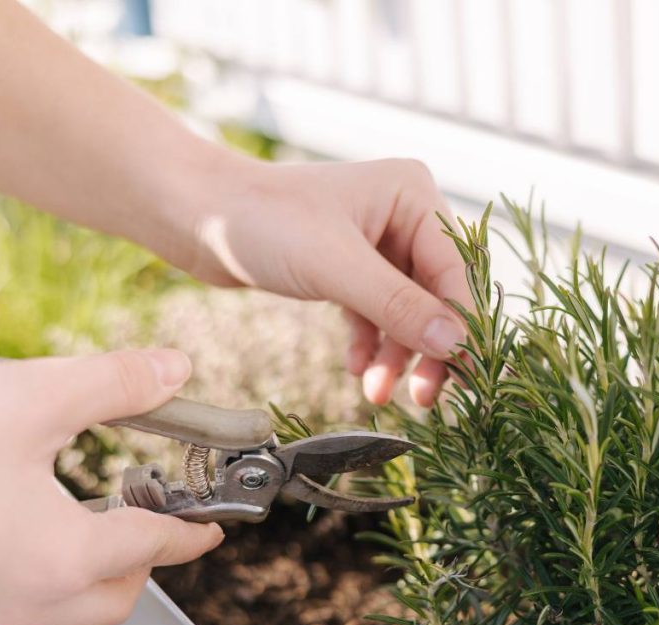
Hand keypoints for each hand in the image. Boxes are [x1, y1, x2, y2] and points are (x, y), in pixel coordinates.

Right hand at [0, 350, 223, 624]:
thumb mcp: (29, 397)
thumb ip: (114, 384)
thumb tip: (173, 369)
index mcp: (62, 557)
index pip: (155, 549)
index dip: (193, 532)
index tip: (213, 526)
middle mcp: (23, 595)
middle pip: (114, 599)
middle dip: (146, 563)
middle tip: (154, 518)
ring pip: (62, 605)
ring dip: (93, 567)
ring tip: (93, 513)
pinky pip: (12, 597)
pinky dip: (42, 567)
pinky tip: (23, 518)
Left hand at [173, 157, 470, 406]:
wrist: (195, 216)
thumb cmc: (262, 221)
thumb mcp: (336, 267)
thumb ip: (399, 306)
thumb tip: (456, 344)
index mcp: (412, 194)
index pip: (454, 269)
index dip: (460, 324)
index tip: (464, 373)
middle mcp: (402, 214)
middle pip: (435, 293)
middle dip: (428, 346)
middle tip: (426, 396)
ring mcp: (376, 241)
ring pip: (406, 310)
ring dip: (397, 354)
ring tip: (378, 392)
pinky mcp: (349, 266)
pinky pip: (375, 313)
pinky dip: (369, 344)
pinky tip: (357, 370)